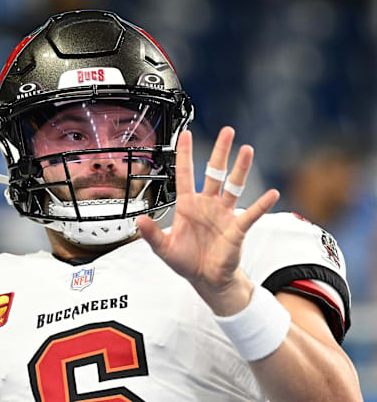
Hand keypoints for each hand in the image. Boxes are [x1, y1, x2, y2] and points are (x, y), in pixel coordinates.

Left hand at [136, 127, 278, 314]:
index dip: (185, 153)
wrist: (205, 278)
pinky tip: (271, 194)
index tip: (186, 134)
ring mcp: (223, 214)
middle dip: (221, 151)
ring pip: (233, 186)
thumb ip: (151, 233)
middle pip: (215, 172)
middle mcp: (207, 204)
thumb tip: (139, 220)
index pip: (185, 173)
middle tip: (228, 131)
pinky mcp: (236, 228)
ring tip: (247, 150)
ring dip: (241, 169)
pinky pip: (251, 213)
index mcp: (187, 204)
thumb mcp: (163, 248)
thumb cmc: (186, 260)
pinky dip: (261, 204)